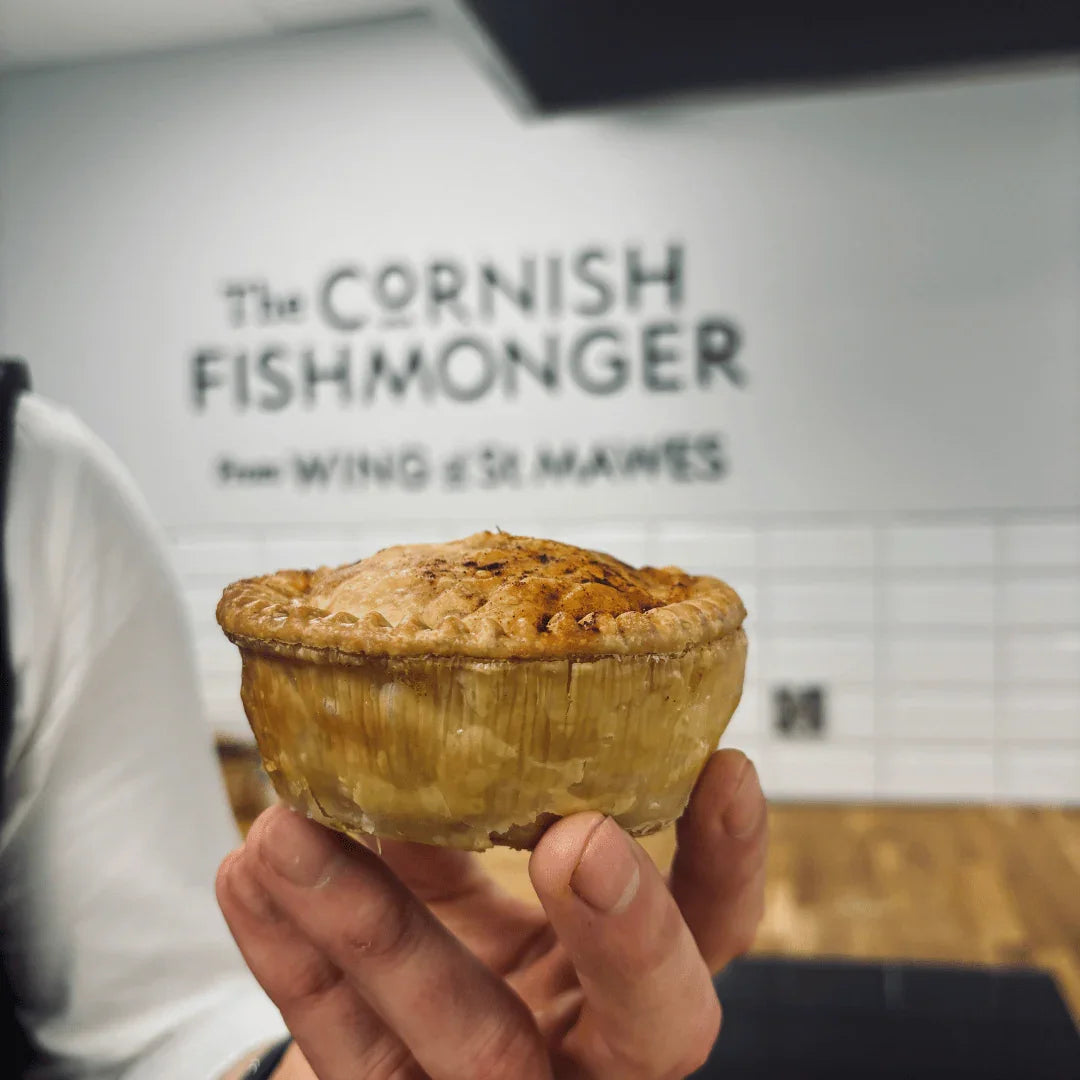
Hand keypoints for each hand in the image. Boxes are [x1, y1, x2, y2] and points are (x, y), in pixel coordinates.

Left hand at [216, 748, 766, 1079]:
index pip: (715, 937)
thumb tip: (452, 696)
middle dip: (623, 929)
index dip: (729, 864)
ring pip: (462, 1038)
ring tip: (284, 829)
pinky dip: (291, 957)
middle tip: (579, 836)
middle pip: (648, 1021)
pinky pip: (343, 1048)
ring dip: (370, 925)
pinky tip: (248, 875)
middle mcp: (590, 1052)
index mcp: (633, 989)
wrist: (405, 1048)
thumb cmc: (478, 955)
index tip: (722, 764)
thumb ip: (495, 825)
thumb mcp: (507, 895)